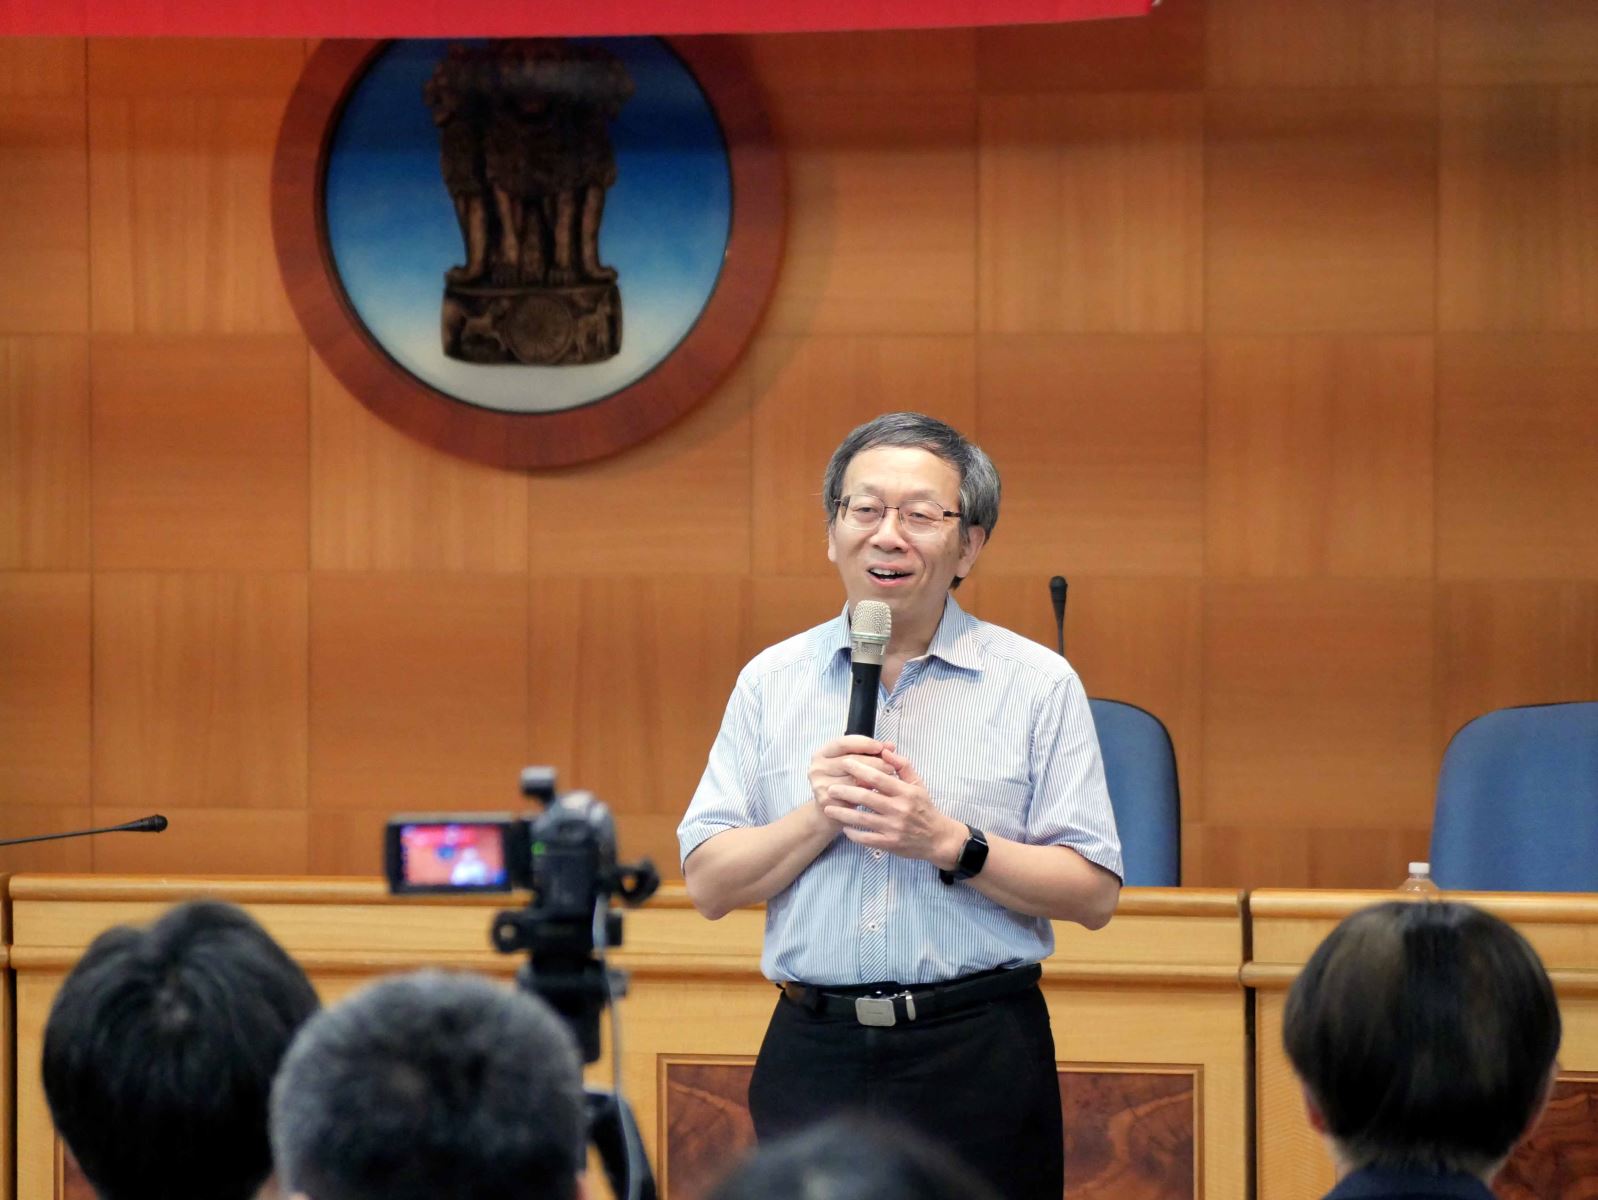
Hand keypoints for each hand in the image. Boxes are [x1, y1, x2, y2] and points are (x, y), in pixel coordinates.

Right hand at [806, 736, 888, 825]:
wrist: (830, 813)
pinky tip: (879, 795)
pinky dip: (867, 795)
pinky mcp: (827, 801)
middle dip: (874, 763)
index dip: (864, 743)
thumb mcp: (855, 764)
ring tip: (889, 781)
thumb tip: (890, 746)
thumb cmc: (844, 783)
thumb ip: (871, 753)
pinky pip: (852, 796)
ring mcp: (820, 785)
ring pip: (853, 779)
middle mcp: (816, 768)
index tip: (881, 746)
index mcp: (821, 754)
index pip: (843, 743)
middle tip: (891, 767)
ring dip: (873, 780)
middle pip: (850, 761)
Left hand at [821, 744, 966, 865]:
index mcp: (905, 792)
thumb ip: (902, 766)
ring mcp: (894, 828)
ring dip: (843, 813)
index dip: (860, 770)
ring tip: (828, 808)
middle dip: (845, 791)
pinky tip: (844, 828)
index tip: (845, 763)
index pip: (879, 778)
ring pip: (863, 819)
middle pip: (866, 797)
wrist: (937, 838)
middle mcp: (899, 809)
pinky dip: (853, 834)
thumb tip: (884, 750)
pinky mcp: (890, 844)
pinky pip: (867, 838)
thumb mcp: (917, 784)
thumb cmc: (924, 808)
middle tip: (830, 788)